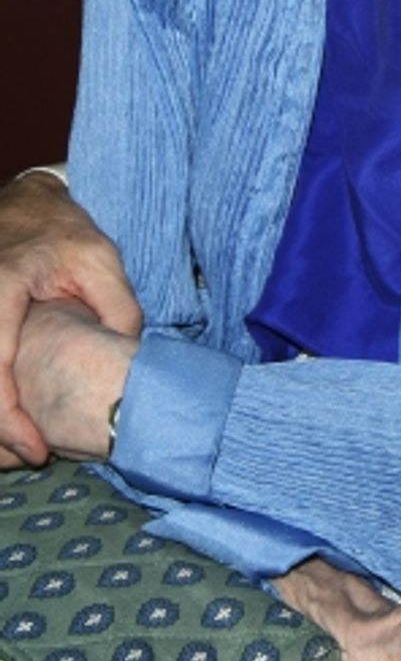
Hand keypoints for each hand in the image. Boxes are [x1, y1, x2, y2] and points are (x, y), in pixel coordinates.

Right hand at [0, 172, 140, 465]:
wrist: (23, 206)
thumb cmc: (63, 232)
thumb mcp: (101, 259)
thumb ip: (118, 308)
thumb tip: (128, 359)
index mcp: (0, 289)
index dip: (9, 417)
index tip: (36, 450)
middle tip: (33, 455)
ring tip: (24, 444)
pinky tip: (12, 420)